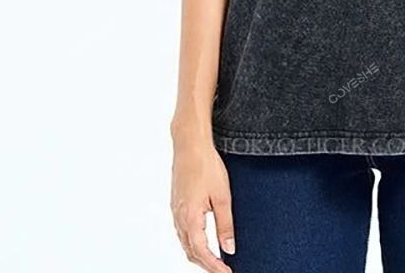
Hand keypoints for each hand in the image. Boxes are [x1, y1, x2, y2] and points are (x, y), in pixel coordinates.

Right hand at [171, 135, 236, 271]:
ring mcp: (175, 211)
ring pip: (185, 242)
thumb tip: (229, 248)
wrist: (190, 144)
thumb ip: (225, 224)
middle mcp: (179, 217)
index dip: (214, 267)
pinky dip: (192, 242)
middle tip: (222, 270)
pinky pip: (181, 231)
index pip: (202, 253)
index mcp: (190, 218)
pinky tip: (202, 239)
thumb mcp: (222, 196)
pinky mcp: (176, 203)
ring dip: (198, 255)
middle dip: (206, 264)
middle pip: (191, 252)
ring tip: (215, 260)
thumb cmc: (206, 165)